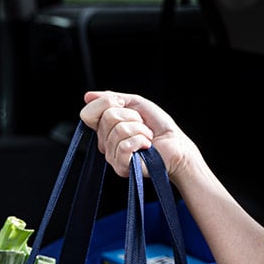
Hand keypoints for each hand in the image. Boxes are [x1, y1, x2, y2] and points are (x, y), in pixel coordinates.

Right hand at [80, 91, 198, 181]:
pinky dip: (141, 140)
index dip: (105, 103)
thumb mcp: (135, 103)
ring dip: (140, 129)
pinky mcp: (121, 167)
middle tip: (142, 125)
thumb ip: (112, 98)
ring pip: (119, 130)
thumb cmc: (158, 125)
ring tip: (147, 136)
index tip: (124, 105)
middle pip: (108, 117)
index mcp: (104, 128)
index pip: (88, 113)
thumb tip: (87, 96)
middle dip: (132, 116)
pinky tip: (147, 145)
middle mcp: (104, 143)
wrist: (176, 143)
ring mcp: (111, 156)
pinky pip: (124, 146)